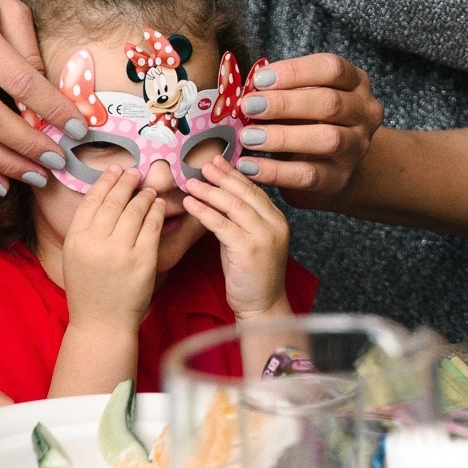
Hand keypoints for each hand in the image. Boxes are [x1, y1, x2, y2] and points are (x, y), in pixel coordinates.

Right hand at [60, 167, 163, 333]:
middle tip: (135, 172)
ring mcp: (120, 252)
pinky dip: (157, 211)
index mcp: (76, 240)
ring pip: (136, 211)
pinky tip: (160, 204)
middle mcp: (96, 243)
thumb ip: (86, 228)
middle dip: (127, 182)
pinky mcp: (143, 260)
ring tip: (149, 189)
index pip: (92, 200)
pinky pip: (153, 227)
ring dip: (145, 195)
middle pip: (115, 201)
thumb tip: (104, 194)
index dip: (106, 181)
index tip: (116, 169)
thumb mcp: (75, 255)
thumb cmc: (89, 288)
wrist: (102, 323)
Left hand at [185, 159, 292, 318]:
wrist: (262, 307)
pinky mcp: (249, 249)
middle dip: (222, 176)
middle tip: (204, 163)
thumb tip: (217, 198)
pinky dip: (204, 211)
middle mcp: (275, 224)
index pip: (254, 190)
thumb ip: (239, 221)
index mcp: (277, 220)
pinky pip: (222, 224)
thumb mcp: (248, 242)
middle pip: (245, 193)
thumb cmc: (251, 277)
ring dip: (210, 191)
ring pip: (233, 205)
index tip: (217, 161)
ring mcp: (264, 236)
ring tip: (191, 181)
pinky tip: (190, 203)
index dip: (234, 174)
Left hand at [230, 53, 384, 207]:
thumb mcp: (302, 97)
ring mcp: (357, 147)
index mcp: (355, 82)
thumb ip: (282, 90)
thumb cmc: (309, 120)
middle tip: (249, 106)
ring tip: (247, 137)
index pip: (332, 69)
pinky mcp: (340, 178)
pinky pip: (309, 175)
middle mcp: (364, 112)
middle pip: (330, 103)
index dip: (295, 72)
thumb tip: (246, 91)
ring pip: (326, 139)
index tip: (259, 79)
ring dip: (282, 137)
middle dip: (285, 103)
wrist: (331, 165)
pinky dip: (275, 171)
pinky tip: (249, 166)